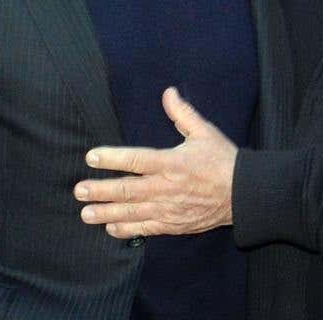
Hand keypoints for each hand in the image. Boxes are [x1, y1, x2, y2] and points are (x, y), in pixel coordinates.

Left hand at [74, 87, 237, 238]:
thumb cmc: (222, 160)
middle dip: (101, 190)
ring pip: (132, 212)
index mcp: (173, 163)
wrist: (243, 195)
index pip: (136, 159)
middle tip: (79, 190)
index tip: (91, 157)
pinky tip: (111, 228)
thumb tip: (168, 92)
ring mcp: (169, 209)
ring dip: (107, 213)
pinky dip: (127, 230)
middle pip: (128, 190)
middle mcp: (167, 188)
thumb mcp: (204, 132)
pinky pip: (146, 229)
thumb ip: (183, 113)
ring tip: (86, 213)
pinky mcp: (173, 224)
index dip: (112, 158)